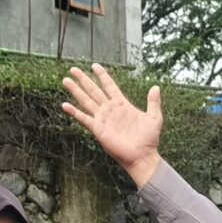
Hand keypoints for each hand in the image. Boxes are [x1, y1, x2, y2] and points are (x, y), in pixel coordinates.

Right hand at [60, 64, 165, 185]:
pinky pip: (84, 118)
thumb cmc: (149, 139)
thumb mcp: (154, 117)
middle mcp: (110, 110)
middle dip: (84, 79)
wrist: (143, 156)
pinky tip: (65, 105)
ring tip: (66, 80)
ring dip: (76, 91)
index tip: (94, 66)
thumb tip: (156, 87)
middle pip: (94, 90)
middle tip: (73, 69)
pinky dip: (74, 112)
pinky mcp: (98, 129)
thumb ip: (154, 102)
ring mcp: (103, 119)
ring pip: (86, 101)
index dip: (102, 76)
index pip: (109, 86)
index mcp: (122, 104)